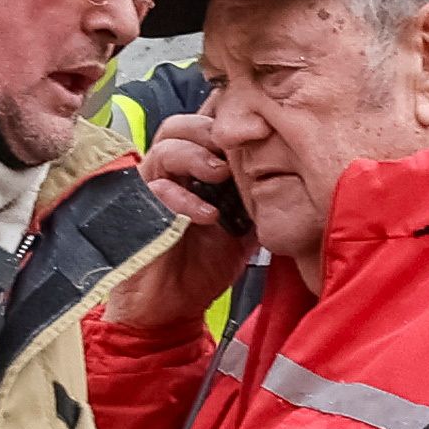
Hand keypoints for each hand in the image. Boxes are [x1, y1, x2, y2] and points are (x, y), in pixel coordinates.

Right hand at [102, 97, 257, 329]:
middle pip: (184, 124)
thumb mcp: (245, 227)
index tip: (257, 132)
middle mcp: (173, 171)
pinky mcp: (137, 208)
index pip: (208, 124)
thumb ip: (259, 198)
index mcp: (197, 168)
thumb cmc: (204, 266)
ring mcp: (153, 186)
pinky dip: (183, 198)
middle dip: (213, 130)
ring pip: (166, 145)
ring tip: (221, 174)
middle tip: (237, 149)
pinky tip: (207, 215)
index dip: (229, 121)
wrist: (171, 307)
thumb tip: (292, 178)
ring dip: (197, 155)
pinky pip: (156, 187)